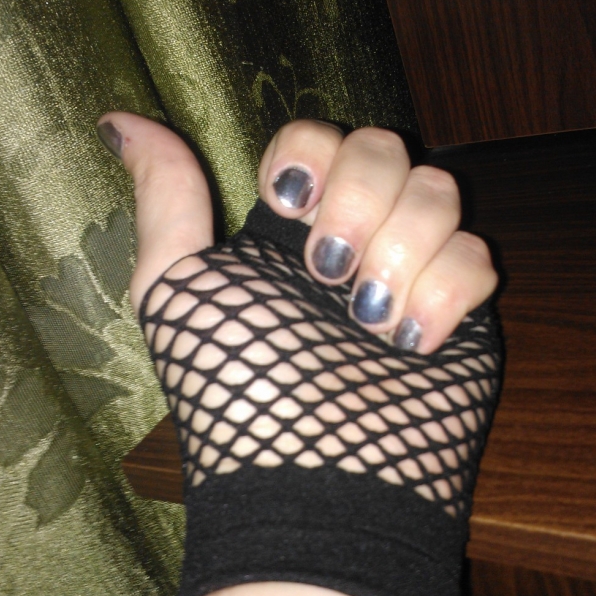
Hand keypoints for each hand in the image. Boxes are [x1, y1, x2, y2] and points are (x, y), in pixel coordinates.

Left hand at [97, 114, 496, 353]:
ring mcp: (412, 272)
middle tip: (328, 273)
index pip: (318, 135)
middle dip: (360, 202)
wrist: (315, 477)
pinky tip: (412, 344)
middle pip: (387, 147)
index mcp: (289, 228)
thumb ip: (164, 196)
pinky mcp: (463, 312)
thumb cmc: (237, 386)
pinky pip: (479, 254)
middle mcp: (353, 239)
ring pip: (439, 192)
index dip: (311, 153)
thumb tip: (116, 118)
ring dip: (401, 253)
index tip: (290, 206)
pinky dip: (445, 296)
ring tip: (369, 322)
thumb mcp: (175, 286)